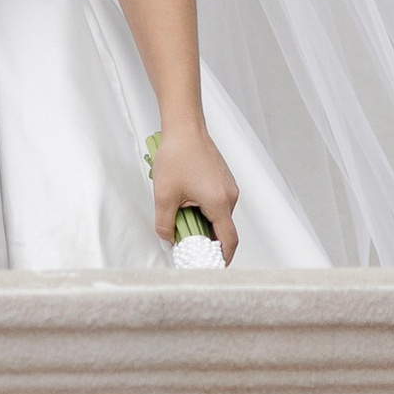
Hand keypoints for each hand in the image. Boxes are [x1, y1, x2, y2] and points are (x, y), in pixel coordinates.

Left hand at [150, 120, 238, 262]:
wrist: (184, 127)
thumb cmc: (177, 155)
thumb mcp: (164, 195)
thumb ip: (164, 224)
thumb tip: (168, 240)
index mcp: (219, 203)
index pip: (228, 240)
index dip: (222, 258)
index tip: (212, 266)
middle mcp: (229, 196)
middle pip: (223, 229)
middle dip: (206, 240)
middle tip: (186, 244)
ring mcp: (228, 186)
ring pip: (219, 215)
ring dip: (203, 222)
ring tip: (181, 216)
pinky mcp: (223, 179)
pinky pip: (217, 203)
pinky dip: (205, 210)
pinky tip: (186, 202)